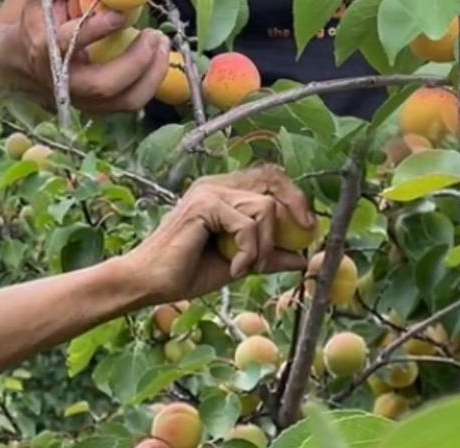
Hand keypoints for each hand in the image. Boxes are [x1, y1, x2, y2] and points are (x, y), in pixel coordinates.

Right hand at [0, 0, 171, 113]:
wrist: (13, 58)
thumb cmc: (33, 16)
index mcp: (42, 44)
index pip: (69, 42)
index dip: (97, 29)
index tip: (122, 13)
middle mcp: (59, 78)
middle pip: (103, 84)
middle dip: (136, 61)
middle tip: (155, 34)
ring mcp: (78, 98)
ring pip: (123, 101)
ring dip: (152, 74)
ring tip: (162, 42)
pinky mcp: (94, 108)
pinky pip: (130, 103)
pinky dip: (151, 81)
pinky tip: (157, 57)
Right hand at [124, 165, 314, 303]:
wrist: (151, 282)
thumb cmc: (188, 272)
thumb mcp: (239, 264)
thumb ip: (268, 256)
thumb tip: (303, 258)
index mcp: (223, 192)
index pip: (268, 177)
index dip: (293, 196)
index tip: (308, 227)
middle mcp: (216, 185)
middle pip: (272, 178)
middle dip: (294, 207)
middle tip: (299, 239)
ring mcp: (209, 191)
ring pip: (264, 207)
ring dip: (264, 246)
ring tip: (246, 267)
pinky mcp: (204, 205)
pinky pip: (247, 225)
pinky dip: (248, 252)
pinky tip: (233, 269)